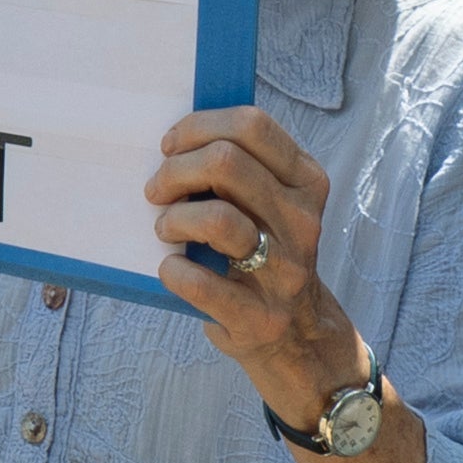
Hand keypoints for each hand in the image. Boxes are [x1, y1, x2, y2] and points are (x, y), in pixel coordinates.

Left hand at [149, 104, 365, 427]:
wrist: (295, 336)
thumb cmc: (262, 253)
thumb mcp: (270, 203)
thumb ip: (241, 168)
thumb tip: (174, 137)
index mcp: (306, 181)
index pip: (252, 126)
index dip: (198, 127)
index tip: (169, 147)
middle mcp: (303, 221)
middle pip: (226, 162)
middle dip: (175, 170)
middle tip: (157, 190)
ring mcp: (285, 271)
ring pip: (217, 218)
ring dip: (174, 219)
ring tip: (165, 229)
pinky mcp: (259, 316)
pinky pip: (200, 282)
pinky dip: (173, 272)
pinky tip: (172, 269)